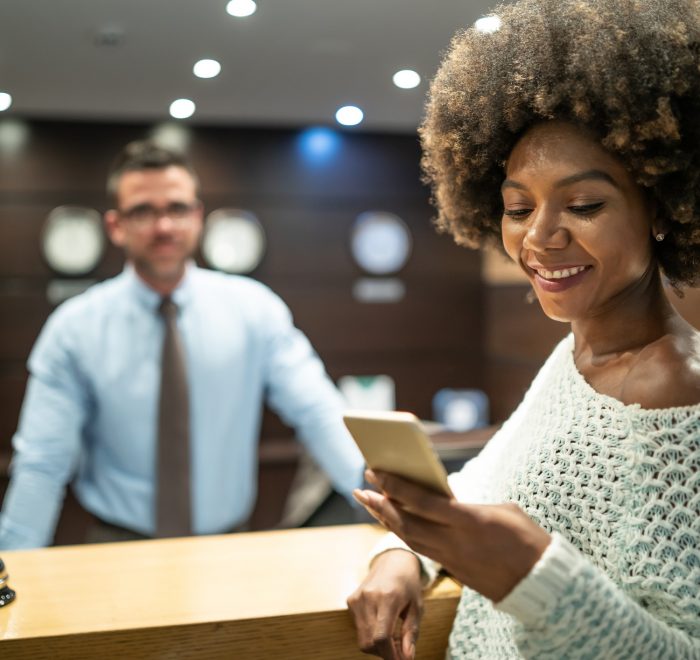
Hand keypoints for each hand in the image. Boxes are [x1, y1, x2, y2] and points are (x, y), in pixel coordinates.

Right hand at [347, 549, 423, 659]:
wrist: (393, 561)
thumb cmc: (408, 584)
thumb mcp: (417, 607)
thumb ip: (411, 633)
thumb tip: (407, 658)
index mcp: (388, 597)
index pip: (382, 636)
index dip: (391, 655)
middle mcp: (368, 597)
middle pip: (370, 642)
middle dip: (385, 653)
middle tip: (400, 651)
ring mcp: (357, 598)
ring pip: (362, 639)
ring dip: (377, 646)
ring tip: (392, 638)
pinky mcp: (351, 600)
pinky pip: (359, 629)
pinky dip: (370, 635)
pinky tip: (382, 626)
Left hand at [353, 470, 550, 601]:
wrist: (541, 583)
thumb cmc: (528, 539)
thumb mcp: (503, 510)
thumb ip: (470, 503)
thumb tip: (448, 497)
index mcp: (469, 520)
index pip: (421, 501)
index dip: (394, 486)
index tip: (375, 471)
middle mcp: (454, 541)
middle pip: (407, 522)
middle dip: (380, 504)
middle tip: (361, 488)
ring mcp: (452, 559)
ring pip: (410, 538)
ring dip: (386, 519)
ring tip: (370, 502)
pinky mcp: (454, 571)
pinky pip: (421, 550)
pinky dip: (404, 533)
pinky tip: (395, 522)